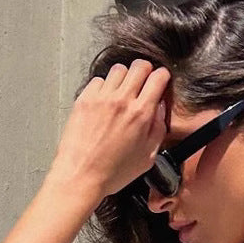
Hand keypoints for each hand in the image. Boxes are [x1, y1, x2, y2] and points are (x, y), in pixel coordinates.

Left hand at [50, 59, 170, 199]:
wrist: (81, 176)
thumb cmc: (113, 172)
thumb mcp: (147, 158)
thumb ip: (158, 130)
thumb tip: (160, 108)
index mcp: (141, 114)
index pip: (158, 77)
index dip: (162, 77)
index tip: (160, 82)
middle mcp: (122, 100)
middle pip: (139, 66)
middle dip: (145, 72)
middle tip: (143, 83)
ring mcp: (101, 97)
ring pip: (119, 69)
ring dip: (124, 78)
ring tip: (122, 93)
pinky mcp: (84, 99)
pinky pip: (98, 80)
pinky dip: (104, 87)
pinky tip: (104, 101)